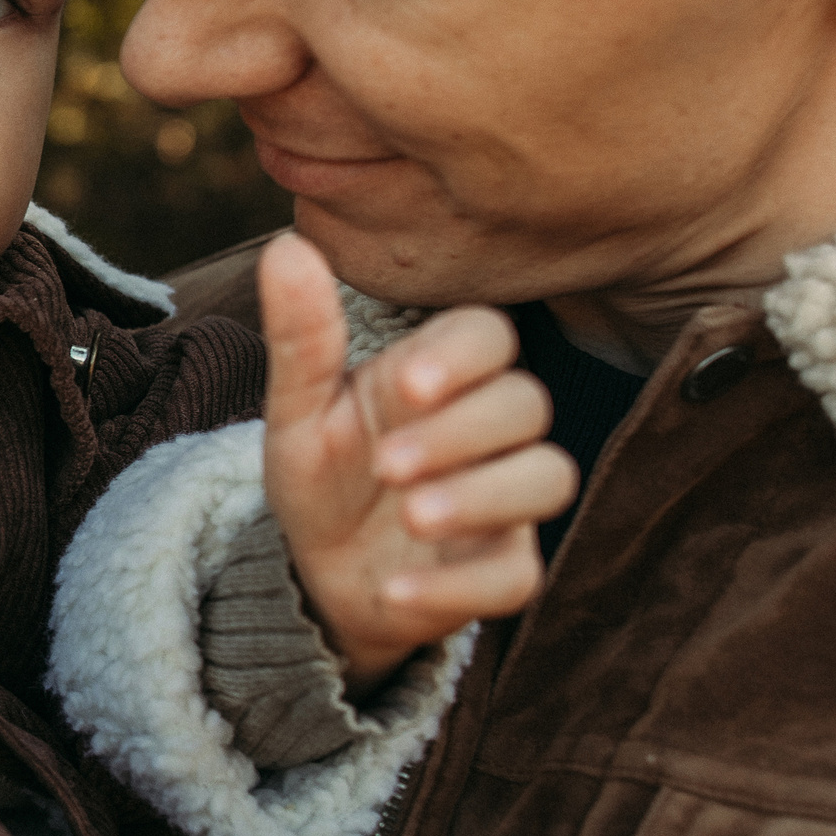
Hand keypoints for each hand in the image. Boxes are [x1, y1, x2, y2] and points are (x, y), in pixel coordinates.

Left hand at [260, 232, 576, 686]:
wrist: (316, 576)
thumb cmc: (322, 476)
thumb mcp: (298, 410)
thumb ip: (301, 336)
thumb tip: (286, 244)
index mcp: (435, 376)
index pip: (488, 335)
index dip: (463, 355)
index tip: (409, 386)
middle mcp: (484, 432)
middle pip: (525, 402)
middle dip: (463, 431)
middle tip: (386, 465)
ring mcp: (503, 501)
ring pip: (549, 477)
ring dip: (484, 497)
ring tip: (412, 517)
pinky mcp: (502, 570)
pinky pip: (515, 575)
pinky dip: (458, 586)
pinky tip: (396, 591)